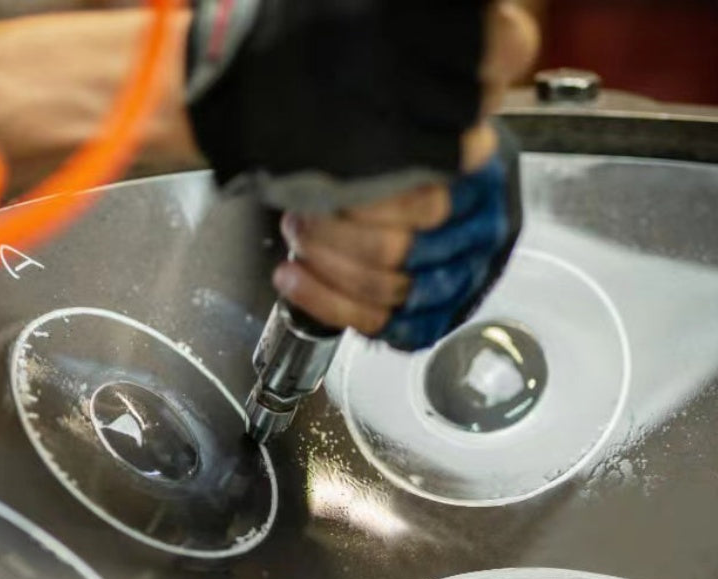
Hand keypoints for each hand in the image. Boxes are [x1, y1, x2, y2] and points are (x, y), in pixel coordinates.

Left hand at [273, 2, 537, 338]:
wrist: (436, 187)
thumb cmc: (416, 148)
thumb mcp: (437, 110)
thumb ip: (469, 76)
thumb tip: (497, 41)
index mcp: (481, 183)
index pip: (424, 205)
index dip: (367, 201)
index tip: (326, 182)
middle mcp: (475, 238)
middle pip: (397, 253)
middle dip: (334, 235)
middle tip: (300, 213)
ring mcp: (452, 284)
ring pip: (386, 292)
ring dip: (327, 267)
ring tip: (295, 238)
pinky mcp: (426, 317)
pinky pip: (379, 325)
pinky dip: (328, 304)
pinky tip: (294, 280)